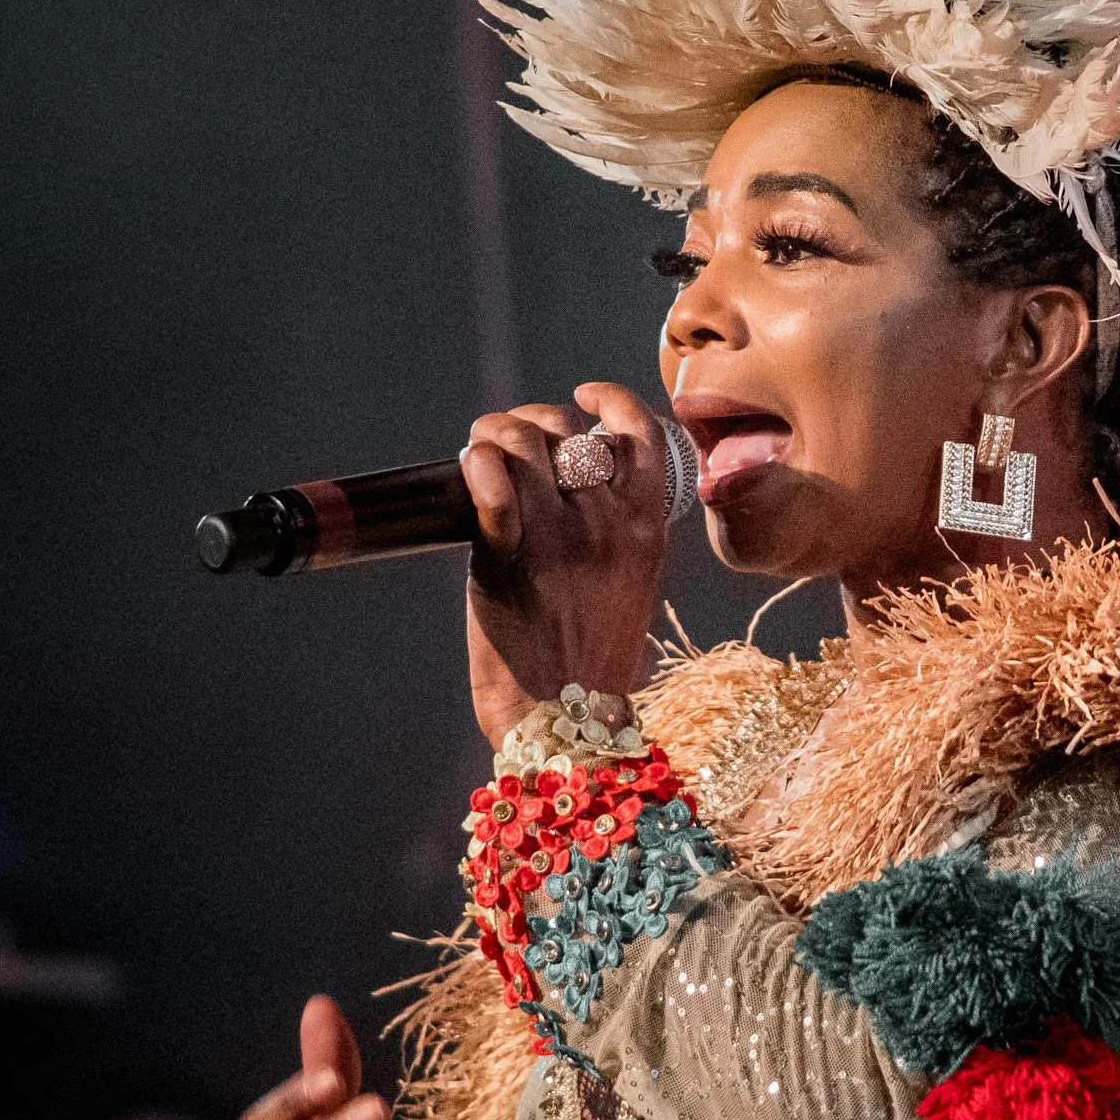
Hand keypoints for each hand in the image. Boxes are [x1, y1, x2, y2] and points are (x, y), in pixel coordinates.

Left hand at [460, 380, 669, 750]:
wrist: (563, 720)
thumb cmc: (589, 663)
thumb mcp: (629, 586)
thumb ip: (615, 533)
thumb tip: (573, 484)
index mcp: (648, 528)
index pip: (640, 431)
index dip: (607, 400)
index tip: (580, 399)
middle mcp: (609, 523)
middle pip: (569, 431)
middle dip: (534, 424)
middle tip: (510, 447)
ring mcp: (560, 536)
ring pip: (525, 443)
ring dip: (495, 438)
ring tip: (482, 454)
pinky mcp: (508, 554)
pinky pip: (492, 480)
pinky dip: (476, 461)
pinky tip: (471, 463)